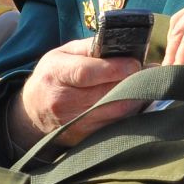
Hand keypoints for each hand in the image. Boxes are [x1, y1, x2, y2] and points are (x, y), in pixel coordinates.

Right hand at [12, 38, 146, 147]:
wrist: (33, 112)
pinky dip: (128, 115)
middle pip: (107, 95)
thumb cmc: (53, 76)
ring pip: (115, 114)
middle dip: (133, 83)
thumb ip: (90, 47)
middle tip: (151, 73)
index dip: (115, 69)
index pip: (87, 73)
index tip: (136, 63)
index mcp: (56, 74)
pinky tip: (135, 103)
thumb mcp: (63, 53)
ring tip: (146, 86)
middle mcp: (63, 102)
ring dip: (136, 100)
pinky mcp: (83, 139)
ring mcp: (73, 124)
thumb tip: (120, 45)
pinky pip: (115, 127)